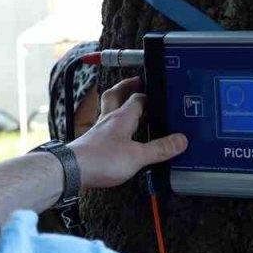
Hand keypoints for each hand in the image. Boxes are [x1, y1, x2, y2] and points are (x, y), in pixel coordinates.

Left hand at [69, 77, 188, 189]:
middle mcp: (109, 119)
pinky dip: (111, 124)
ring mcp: (98, 130)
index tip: (159, 93)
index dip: (148, 95)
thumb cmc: (102, 160)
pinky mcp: (92, 142)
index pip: (137, 98)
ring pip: (108, 109)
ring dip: (117, 103)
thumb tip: (181, 140)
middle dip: (125, 87)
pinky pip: (103, 126)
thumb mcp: (137, 156)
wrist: (71, 170)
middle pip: (115, 95)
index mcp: (122, 117)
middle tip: (135, 81)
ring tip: (127, 104)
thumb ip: (159, 148)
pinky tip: (116, 132)